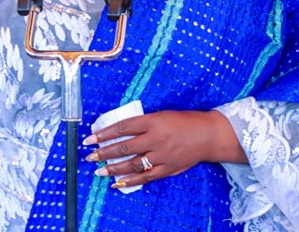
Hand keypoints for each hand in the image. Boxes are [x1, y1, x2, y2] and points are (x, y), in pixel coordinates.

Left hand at [82, 109, 244, 189]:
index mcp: (153, 121)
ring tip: (98, 171)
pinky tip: (117, 183)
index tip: (91, 138)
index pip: (123, 127)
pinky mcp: (167, 169)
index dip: (105, 133)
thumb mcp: (161, 115)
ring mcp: (161, 156)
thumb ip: (142, 123)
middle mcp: (156, 138)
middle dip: (104, 152)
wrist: (208, 135)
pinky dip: (130, 181)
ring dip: (113, 168)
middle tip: (89, 156)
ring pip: (132, 164)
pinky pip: (145, 177)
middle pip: (124, 146)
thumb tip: (119, 132)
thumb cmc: (184, 121)